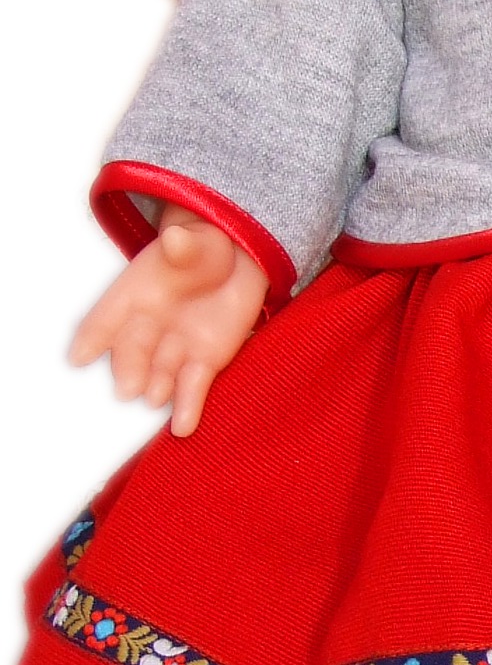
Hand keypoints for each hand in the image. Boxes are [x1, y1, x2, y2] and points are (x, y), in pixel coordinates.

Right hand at [68, 205, 269, 435]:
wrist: (238, 261)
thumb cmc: (203, 250)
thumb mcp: (196, 241)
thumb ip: (184, 245)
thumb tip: (176, 237)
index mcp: (135, 294)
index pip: (107, 317)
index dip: (93, 336)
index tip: (79, 356)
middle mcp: (148, 328)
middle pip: (131, 351)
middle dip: (128, 368)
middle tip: (126, 387)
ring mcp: (175, 348)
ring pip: (161, 373)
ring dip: (158, 388)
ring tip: (156, 398)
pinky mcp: (204, 363)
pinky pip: (193, 388)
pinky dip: (188, 407)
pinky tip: (183, 427)